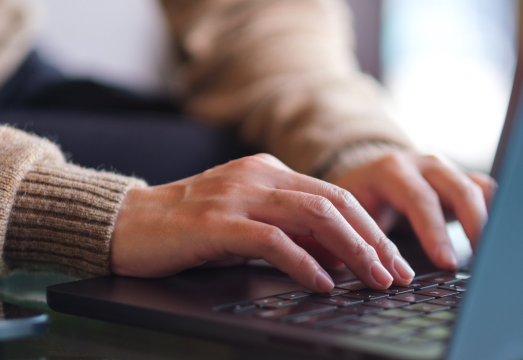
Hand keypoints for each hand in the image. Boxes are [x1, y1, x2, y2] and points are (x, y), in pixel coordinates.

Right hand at [109, 154, 415, 291]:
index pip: (335, 195)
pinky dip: (303, 262)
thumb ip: (289, 232)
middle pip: (334, 202)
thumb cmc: (186, 229)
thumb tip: (338, 256)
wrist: (125, 224)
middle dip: (373, 240)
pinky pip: (271, 239)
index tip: (394, 259)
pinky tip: (322, 282)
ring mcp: (237, 195)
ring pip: (313, 215)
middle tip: (397, 273)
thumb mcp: (245, 225)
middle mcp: (258, 176)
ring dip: (351, 250)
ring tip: (374, 279)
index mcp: (268, 172)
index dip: (371, 228)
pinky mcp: (215, 221)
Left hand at [328, 150, 496, 269]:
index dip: (435, 231)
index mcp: (393, 171)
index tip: (447, 262)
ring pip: (479, 188)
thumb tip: (389, 275)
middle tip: (482, 260)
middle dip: (474, 225)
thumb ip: (372, 241)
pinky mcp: (462, 180)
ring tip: (497, 252)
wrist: (366, 175)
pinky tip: (501, 239)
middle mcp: (424, 166)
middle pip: (459, 189)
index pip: (419, 199)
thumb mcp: (356, 217)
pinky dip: (497, 214)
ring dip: (492, 219)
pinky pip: (487, 192)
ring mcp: (447, 170)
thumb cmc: (361, 201)